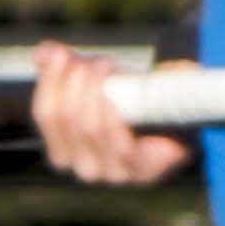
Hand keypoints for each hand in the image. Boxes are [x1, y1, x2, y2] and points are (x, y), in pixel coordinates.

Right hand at [27, 40, 185, 187]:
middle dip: (79, 83)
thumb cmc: (135, 101)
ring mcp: (112, 173)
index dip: (51, 81)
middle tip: (99, 60)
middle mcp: (82, 167)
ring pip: (91, 129)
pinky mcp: (142, 171)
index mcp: (62, 150)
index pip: (45, 114)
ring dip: (99, 92)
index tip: (63, 55)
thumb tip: (43, 52)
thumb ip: (66, 68)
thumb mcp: (96, 80)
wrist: (181, 122)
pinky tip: (117, 97)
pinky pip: (121, 146)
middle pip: (68, 119)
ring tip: (111, 68)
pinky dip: (116, 118)